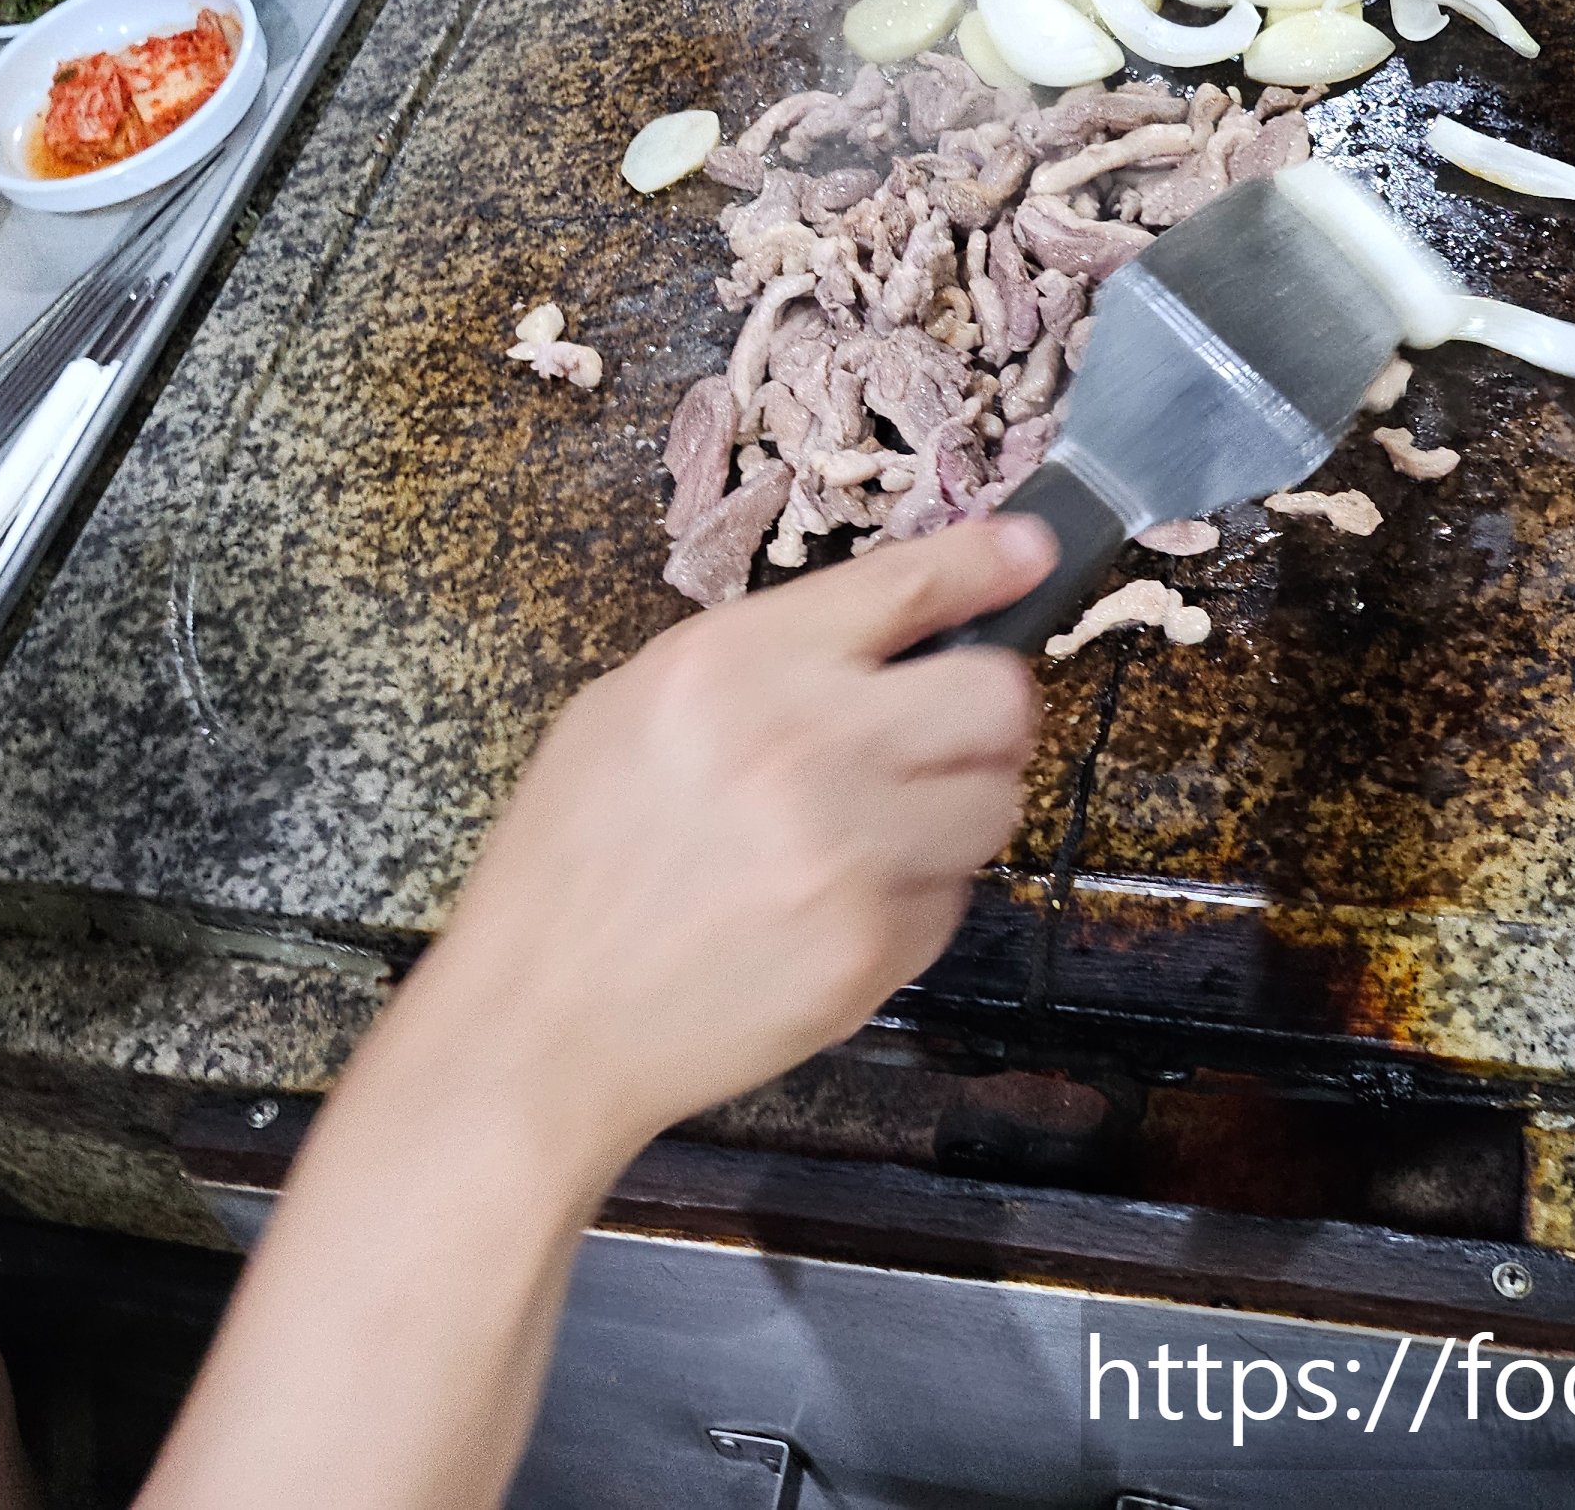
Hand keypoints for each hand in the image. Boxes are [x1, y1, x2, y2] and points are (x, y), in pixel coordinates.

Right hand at [413, 513, 1057, 1167]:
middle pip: (996, 696)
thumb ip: (764, 657)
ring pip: (995, 801)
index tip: (1031, 552)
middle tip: (943, 733)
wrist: (543, 1022)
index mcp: (735, 664)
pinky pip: (952, 898)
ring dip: (954, 808)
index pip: (908, 585)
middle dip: (984, 710)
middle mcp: (806, 743)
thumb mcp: (632, 708)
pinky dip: (913, 899)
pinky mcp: (875, 945)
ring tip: (874, 831)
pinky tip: (833, 907)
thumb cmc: (575, 863)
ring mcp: (849, 852)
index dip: (989, 562)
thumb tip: (894, 624)